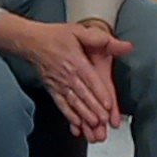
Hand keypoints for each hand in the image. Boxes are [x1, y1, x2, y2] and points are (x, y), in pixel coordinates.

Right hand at [0, 13, 126, 139]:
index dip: (100, 93)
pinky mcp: (52, 90)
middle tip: (104, 120)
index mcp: (76, 61)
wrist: (31, 42)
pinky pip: (61, 105)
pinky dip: (69, 115)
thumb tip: (126, 46)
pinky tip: (76, 124)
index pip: (90, 80)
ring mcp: (58, 84)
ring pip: (73, 102)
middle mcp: (67, 75)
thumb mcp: (80, 31)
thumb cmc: (56, 35)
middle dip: (94, 109)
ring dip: (83, 115)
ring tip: (93, 124)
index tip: (109, 105)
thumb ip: (102, 39)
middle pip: (83, 94)